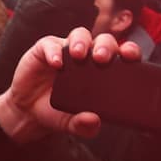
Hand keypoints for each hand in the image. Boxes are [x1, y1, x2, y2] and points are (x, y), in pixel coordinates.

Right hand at [0, 28, 140, 143]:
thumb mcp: (71, 123)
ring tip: (78, 56)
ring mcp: (65, 50)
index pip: (121, 54)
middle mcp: (87, 55)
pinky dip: (54, 52)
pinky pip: (50, 44)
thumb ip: (83, 126)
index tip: (131, 56)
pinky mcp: (44, 49)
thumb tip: (94, 123)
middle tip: (102, 59)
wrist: (29, 112)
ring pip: (79, 34)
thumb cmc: (57, 112)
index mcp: (102, 69)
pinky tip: (56, 64)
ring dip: (81, 42)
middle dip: (105, 46)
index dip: (129, 51)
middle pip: (102, 40)